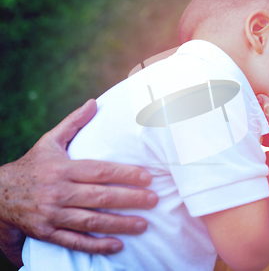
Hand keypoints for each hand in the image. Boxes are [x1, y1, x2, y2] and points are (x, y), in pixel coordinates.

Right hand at [0, 99, 158, 260]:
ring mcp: (52, 214)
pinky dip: (96, 246)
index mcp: (62, 169)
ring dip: (119, 224)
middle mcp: (58, 192)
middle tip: (154, 200)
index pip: (100, 171)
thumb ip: (73, 123)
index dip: (125, 174)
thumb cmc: (32, 165)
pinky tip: (117, 246)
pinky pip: (74, 242)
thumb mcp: (49, 141)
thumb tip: (94, 103)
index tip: (147, 177)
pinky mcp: (47, 233)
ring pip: (90, 221)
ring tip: (143, 224)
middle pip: (100, 197)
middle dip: (130, 199)